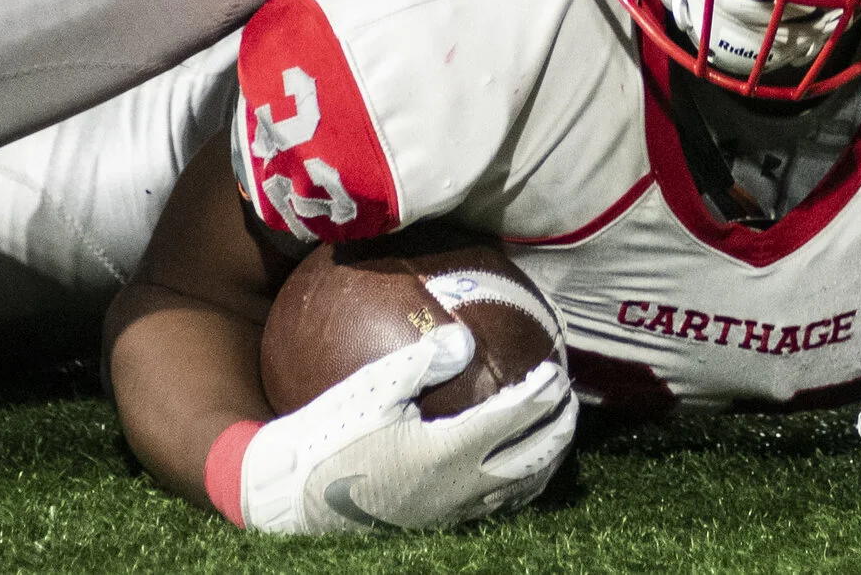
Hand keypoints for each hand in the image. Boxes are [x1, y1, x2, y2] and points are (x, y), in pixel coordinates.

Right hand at [239, 325, 577, 533]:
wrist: (291, 496)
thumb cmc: (328, 436)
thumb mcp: (371, 389)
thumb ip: (422, 361)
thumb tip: (465, 337)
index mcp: (448, 453)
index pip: (515, 422)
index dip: (543, 397)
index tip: (557, 373)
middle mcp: (458, 489)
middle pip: (531, 462)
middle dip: (558, 432)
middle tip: (570, 403)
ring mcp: (449, 513)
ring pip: (516, 491)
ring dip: (543, 462)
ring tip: (553, 438)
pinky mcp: (435, 524)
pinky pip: (492, 506)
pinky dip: (514, 485)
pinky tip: (506, 470)